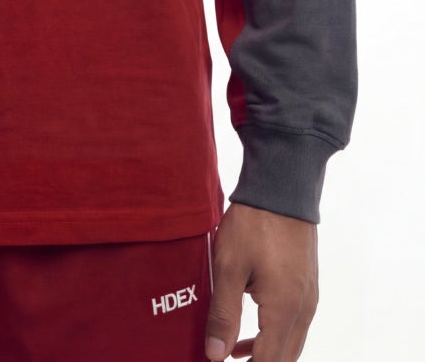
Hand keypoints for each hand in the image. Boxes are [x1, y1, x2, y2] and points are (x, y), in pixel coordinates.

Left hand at [206, 209, 318, 354]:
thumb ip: (223, 315)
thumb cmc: (256, 221)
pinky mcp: (307, 284)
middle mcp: (303, 308)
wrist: (284, 182)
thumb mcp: (229, 267)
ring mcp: (309, 296)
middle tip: (230, 360)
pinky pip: (294, 324)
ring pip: (291, 344)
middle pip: (285, 359)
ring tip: (234, 352)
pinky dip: (275, 336)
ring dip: (266, 354)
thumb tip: (216, 355)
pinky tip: (251, 330)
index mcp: (285, 309)